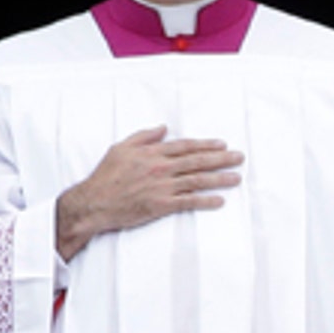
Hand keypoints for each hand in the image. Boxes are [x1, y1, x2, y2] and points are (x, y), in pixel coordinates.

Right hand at [55, 125, 242, 259]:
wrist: (94, 202)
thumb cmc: (105, 176)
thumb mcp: (120, 148)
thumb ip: (143, 136)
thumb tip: (163, 128)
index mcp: (152, 153)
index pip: (186, 147)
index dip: (206, 145)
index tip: (222, 145)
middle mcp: (161, 168)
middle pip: (197, 161)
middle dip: (222, 159)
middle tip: (239, 158)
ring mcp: (162, 186)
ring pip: (197, 180)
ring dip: (220, 178)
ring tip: (236, 177)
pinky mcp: (161, 205)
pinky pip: (188, 202)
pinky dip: (205, 200)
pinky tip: (220, 200)